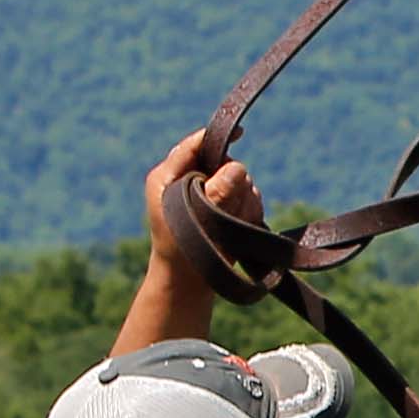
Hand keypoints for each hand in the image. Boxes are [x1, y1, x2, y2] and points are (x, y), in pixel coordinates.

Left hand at [145, 127, 262, 254]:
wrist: (187, 284)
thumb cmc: (183, 252)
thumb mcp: (197, 219)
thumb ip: (216, 190)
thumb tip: (237, 167)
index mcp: (168, 176)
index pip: (194, 146)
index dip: (217, 137)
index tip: (240, 132)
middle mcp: (188, 180)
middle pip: (224, 163)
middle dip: (233, 185)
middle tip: (226, 211)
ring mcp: (208, 193)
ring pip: (242, 181)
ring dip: (243, 202)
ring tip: (229, 227)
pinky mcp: (225, 207)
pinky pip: (251, 198)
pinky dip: (250, 212)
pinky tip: (240, 228)